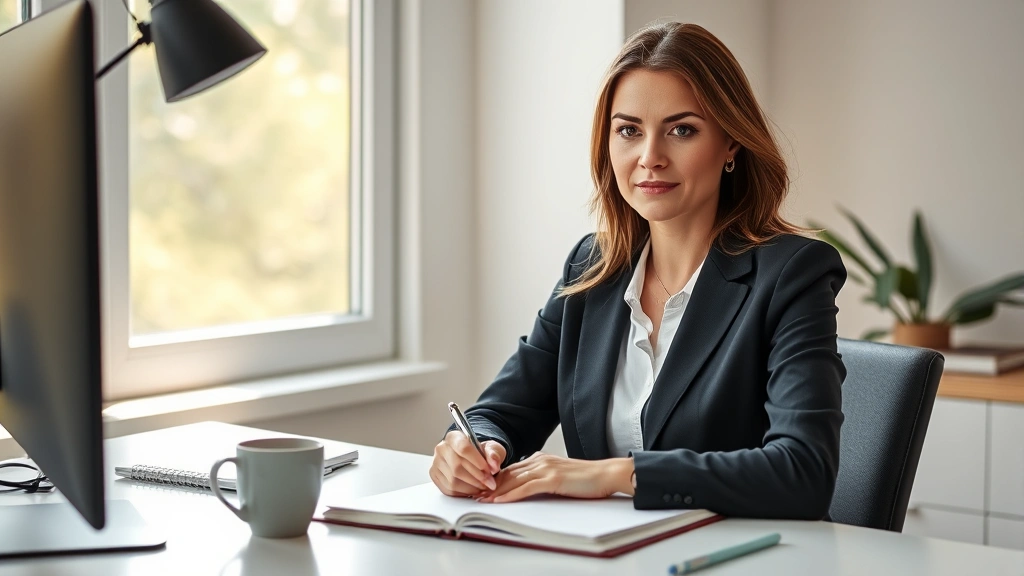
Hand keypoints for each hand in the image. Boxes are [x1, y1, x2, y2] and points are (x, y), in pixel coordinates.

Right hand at [430, 431, 505, 497]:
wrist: (471, 458)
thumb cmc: (481, 452)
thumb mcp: (492, 448)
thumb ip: (494, 454)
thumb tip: (494, 465)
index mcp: (454, 437)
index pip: (464, 448)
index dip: (478, 462)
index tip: (490, 471)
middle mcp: (442, 449)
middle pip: (457, 467)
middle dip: (477, 478)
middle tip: (490, 484)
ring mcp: (436, 463)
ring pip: (452, 480)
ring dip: (471, 487)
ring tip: (483, 487)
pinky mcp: (435, 476)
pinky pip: (448, 489)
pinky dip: (463, 493)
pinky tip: (473, 490)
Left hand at [477, 453, 633, 502]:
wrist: (606, 474)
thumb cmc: (586, 479)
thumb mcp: (559, 476)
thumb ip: (543, 478)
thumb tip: (527, 488)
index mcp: (541, 458)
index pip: (512, 469)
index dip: (495, 479)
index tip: (482, 488)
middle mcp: (540, 460)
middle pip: (508, 473)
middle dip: (490, 485)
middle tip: (474, 495)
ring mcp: (546, 468)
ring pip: (513, 480)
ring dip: (495, 491)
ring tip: (481, 500)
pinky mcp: (552, 478)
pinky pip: (525, 488)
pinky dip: (510, 495)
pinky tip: (499, 501)